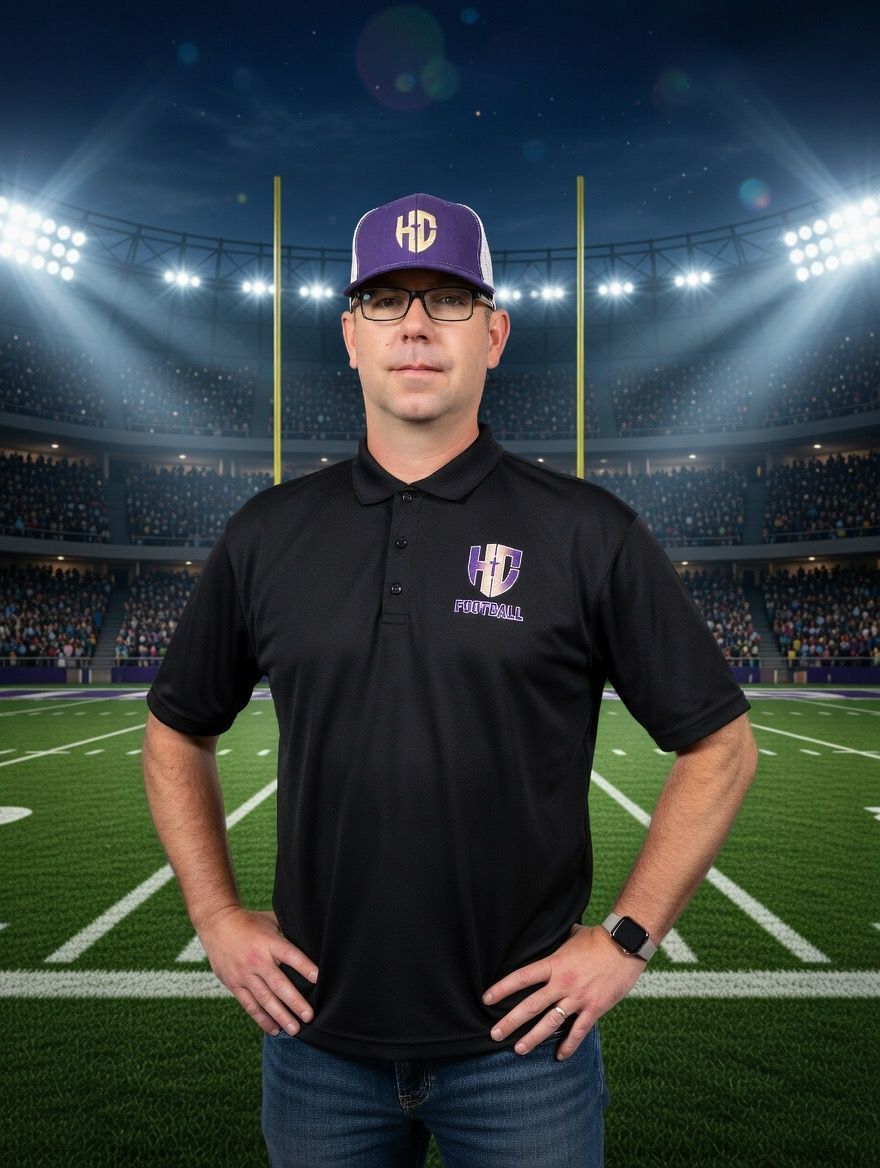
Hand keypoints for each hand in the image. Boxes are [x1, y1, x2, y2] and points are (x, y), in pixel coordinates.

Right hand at [197, 906, 318, 1036]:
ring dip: (280, 1016)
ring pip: (264, 999)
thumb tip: (311, 942)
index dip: (304, 967)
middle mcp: (257, 960)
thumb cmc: (250, 922)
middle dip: (295, 1002)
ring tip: (294, 1029)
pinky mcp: (234, 984)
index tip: (318, 979)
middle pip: (279, 984)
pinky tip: (274, 1029)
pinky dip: (262, 1019)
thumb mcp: (271, 921)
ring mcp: (244, 974)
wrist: (217, 924)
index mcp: (269, 942)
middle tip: (309, 1016)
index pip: (290, 955)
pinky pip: (250, 1005)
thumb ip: (287, 934)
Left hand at [482, 923, 645, 1059]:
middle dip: (511, 1021)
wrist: (625, 945)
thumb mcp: (572, 936)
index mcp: (554, 964)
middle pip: (531, 1005)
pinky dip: (568, 1045)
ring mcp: (578, 998)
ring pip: (550, 1022)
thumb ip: (558, 942)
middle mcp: (562, 983)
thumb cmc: (598, 938)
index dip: (502, 988)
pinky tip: (559, 1056)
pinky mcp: (595, 1008)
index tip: (487, 998)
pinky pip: (578, 1031)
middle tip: (494, 1034)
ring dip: (533, 1038)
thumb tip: (550, 934)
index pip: (522, 978)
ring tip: (518, 1050)